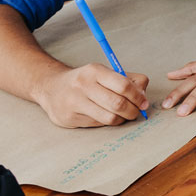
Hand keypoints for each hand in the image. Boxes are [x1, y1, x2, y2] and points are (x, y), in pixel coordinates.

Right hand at [33, 63, 149, 127]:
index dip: (138, 97)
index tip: (144, 103)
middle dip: (133, 111)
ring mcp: (74, 102)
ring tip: (123, 116)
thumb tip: (144, 97)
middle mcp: (83, 85)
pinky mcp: (68, 118)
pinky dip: (107, 123)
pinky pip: (97, 124)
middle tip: (136, 113)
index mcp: (95, 71)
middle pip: (118, 104)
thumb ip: (129, 80)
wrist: (51, 87)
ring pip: (109, 118)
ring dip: (121, 119)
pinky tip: (105, 116)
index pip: (123, 85)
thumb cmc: (86, 81)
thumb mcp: (106, 73)